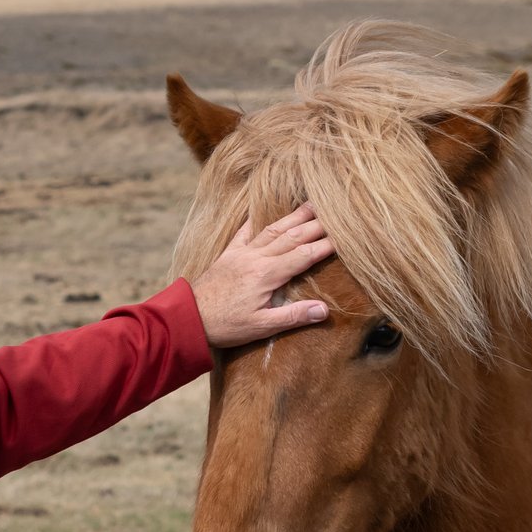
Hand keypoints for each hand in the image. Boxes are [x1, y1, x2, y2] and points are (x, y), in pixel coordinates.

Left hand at [188, 203, 335, 348]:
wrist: (188, 317)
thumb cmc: (226, 325)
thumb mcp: (262, 327)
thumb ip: (293, 316)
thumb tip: (324, 310)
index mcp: (267, 275)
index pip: (303, 256)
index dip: (325, 246)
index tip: (344, 238)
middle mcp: (256, 258)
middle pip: (292, 237)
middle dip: (315, 225)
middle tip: (335, 213)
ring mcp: (241, 253)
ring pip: (272, 229)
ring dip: (293, 217)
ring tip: (311, 205)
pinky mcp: (228, 254)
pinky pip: (245, 232)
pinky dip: (256, 219)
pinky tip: (263, 210)